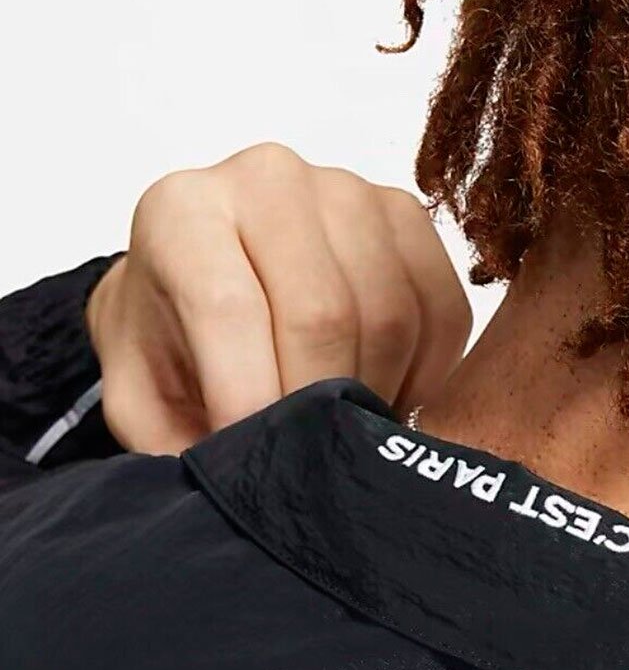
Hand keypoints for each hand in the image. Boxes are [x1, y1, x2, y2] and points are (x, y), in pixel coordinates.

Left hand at [86, 142, 470, 453]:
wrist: (208, 285)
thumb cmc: (173, 344)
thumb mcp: (143, 401)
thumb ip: (178, 443)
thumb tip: (248, 490)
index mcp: (181, 214)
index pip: (229, 307)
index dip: (253, 398)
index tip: (266, 461)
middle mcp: (267, 179)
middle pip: (325, 312)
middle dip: (324, 406)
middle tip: (316, 456)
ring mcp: (348, 191)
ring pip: (393, 315)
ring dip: (378, 393)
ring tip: (345, 423)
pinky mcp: (407, 216)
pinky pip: (443, 311)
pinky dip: (427, 374)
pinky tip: (388, 391)